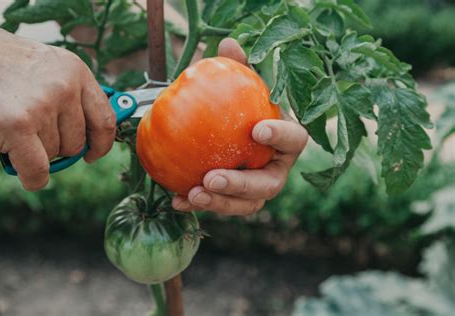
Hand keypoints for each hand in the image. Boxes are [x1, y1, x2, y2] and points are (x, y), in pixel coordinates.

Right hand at [0, 23, 115, 190]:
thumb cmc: (7, 67)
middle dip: (57, 146)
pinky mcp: (19, 124)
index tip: (93, 154)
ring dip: (36, 152)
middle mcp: (65, 87)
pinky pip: (38, 170)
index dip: (101, 144)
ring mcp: (43, 105)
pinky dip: (33, 177)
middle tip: (33, 132)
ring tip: (16, 128)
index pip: (105, 119)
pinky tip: (24, 171)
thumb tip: (95, 135)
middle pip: (77, 143)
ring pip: (54, 155)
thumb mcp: (50, 69)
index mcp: (77, 72)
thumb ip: (74, 95)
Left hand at [172, 38, 307, 215]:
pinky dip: (199, 204)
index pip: (295, 139)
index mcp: (285, 141)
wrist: (231, 134)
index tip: (256, 129)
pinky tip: (178, 200)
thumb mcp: (240, 88)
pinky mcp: (237, 201)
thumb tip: (228, 44)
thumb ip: (238, 69)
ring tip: (193, 193)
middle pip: (269, 184)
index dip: (281, 136)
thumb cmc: (242, 109)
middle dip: (241, 184)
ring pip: (247, 205)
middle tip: (213, 177)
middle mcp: (275, 169)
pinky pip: (221, 207)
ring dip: (220, 203)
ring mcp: (257, 189)